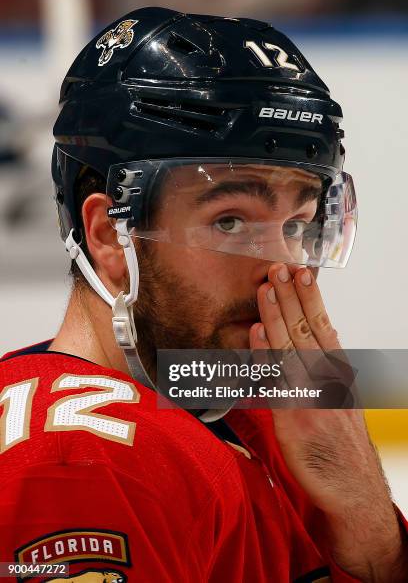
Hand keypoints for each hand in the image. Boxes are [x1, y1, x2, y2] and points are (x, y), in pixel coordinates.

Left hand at [249, 263, 407, 581]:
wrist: (350, 484)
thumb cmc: (342, 438)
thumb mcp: (344, 393)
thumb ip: (332, 362)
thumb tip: (326, 330)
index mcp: (338, 369)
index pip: (322, 324)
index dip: (310, 296)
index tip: (301, 271)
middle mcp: (327, 378)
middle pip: (306, 329)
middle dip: (290, 296)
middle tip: (277, 266)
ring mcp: (311, 395)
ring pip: (291, 347)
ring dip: (276, 315)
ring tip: (265, 288)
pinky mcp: (294, 416)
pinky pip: (277, 378)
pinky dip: (266, 353)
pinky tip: (256, 332)